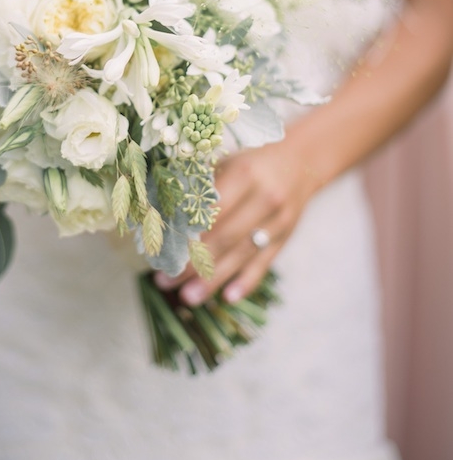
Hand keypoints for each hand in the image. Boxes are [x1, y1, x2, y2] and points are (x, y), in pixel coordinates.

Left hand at [154, 137, 317, 305]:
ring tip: (187, 297)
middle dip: (194, 263)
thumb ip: (201, 185)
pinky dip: (246, 282)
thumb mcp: (227, 162)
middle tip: (165, 281)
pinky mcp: (285, 237)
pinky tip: (228, 297)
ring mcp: (278, 221)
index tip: (162, 251)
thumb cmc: (251, 162)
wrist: (300, 161)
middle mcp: (264, 198)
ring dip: (213, 280)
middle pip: (225, 238)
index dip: (187, 234)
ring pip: (242, 255)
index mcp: (244, 174)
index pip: (212, 212)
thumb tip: (160, 213)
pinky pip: (264, 263)